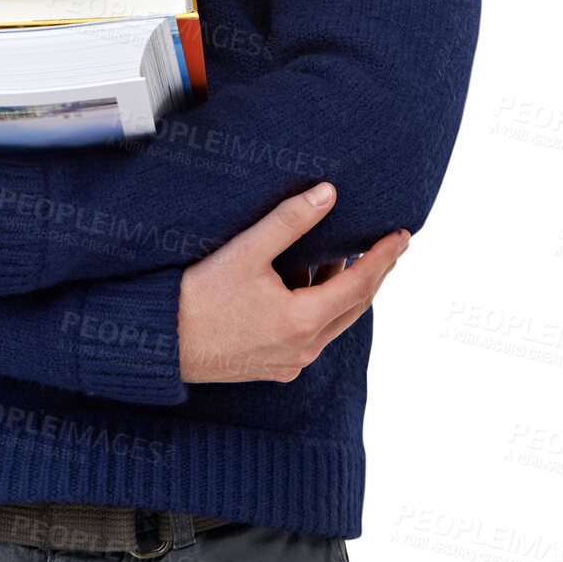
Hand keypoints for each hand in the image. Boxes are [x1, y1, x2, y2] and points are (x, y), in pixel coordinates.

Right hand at [177, 183, 408, 383]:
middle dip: (372, 274)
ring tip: (342, 256)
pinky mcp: (273, 367)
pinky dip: (318, 308)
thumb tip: (329, 194)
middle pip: (353, 307)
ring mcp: (289, 363)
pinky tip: (303, 285)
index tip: (402, 236)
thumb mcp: (245, 251)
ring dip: (341, 290)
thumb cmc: (198, 297)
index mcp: (303, 321)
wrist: (160, 342)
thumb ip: (289, 221)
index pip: (360, 284)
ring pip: (332, 322)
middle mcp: (304, 349)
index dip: (383, 257)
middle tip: (387, 246)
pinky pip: (311, 335)